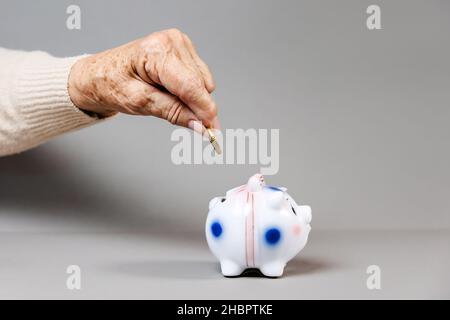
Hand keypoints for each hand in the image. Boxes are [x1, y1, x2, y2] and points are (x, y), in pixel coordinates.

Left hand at [68, 29, 218, 129]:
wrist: (99, 74)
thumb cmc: (111, 84)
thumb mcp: (139, 103)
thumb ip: (173, 112)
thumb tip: (199, 125)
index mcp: (158, 51)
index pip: (191, 85)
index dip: (204, 110)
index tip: (213, 131)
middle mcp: (172, 42)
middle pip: (200, 85)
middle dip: (198, 107)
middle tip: (191, 125)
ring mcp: (179, 44)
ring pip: (204, 82)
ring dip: (193, 98)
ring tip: (166, 99)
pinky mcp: (184, 50)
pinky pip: (200, 77)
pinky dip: (191, 90)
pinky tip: (172, 91)